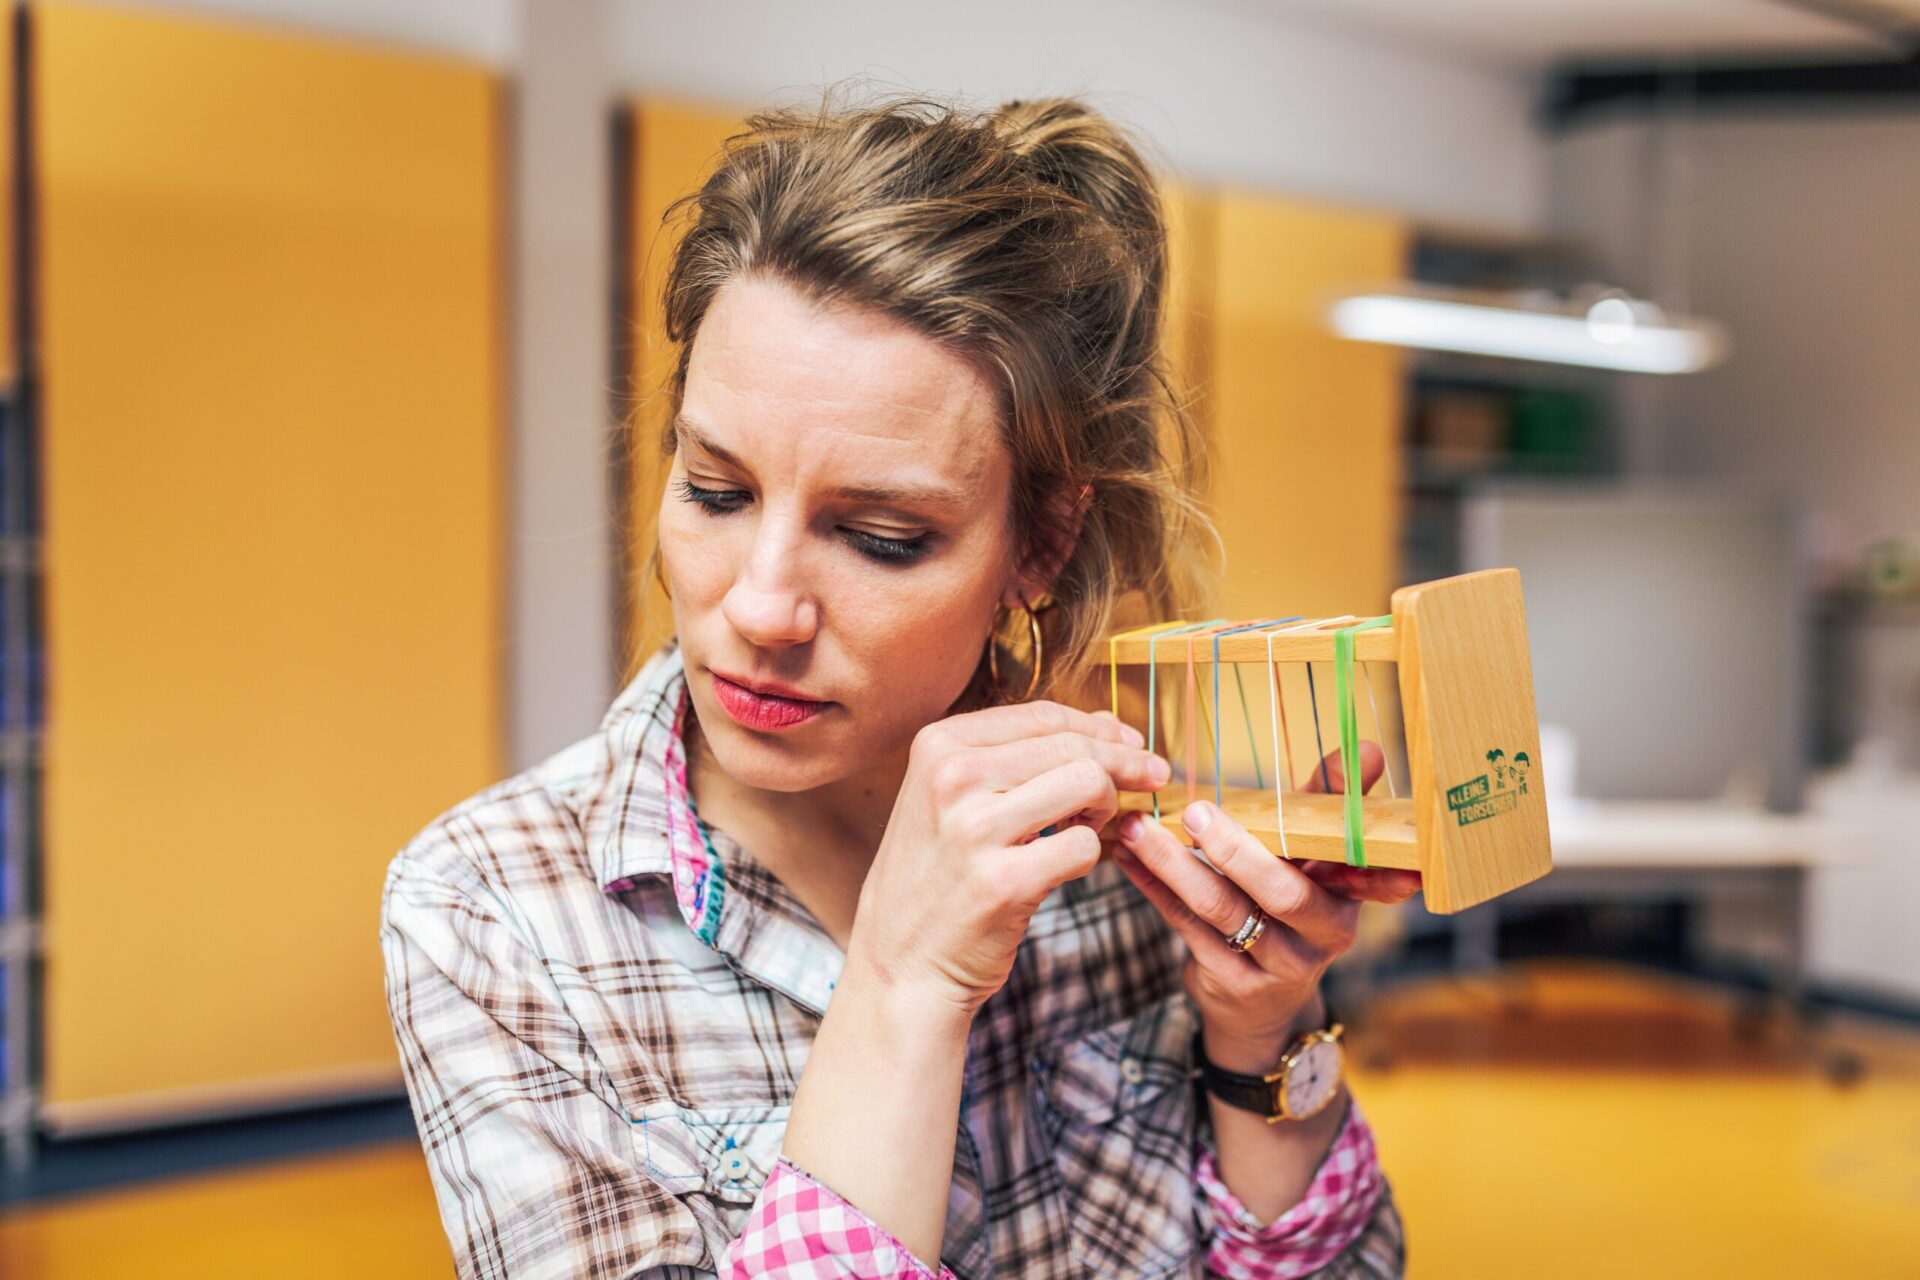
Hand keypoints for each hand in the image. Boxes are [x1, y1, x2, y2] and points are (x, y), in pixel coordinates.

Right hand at [848, 701, 1171, 1019]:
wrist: (901, 960)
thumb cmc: (939, 874)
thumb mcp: (955, 798)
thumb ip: (1024, 756)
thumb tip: (1110, 726)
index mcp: (938, 745)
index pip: (1042, 716)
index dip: (1100, 727)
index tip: (1134, 743)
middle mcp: (951, 778)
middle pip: (1073, 746)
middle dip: (1125, 761)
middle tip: (1151, 777)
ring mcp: (975, 830)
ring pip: (1088, 784)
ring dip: (1106, 806)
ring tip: (1094, 826)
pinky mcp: (1004, 882)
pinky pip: (1084, 846)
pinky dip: (1092, 854)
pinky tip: (1073, 864)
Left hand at [1110, 744, 1421, 1070]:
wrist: (1261, 1005)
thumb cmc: (1286, 905)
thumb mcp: (1311, 857)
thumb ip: (1328, 802)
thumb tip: (1367, 746)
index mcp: (1350, 897)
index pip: (1360, 867)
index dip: (1364, 848)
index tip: (1362, 828)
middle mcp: (1323, 936)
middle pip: (1283, 894)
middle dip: (1236, 849)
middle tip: (1196, 811)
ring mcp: (1278, 966)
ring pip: (1223, 910)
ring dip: (1175, 864)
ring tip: (1139, 828)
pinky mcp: (1232, 984)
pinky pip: (1186, 926)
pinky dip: (1155, 887)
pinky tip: (1129, 857)